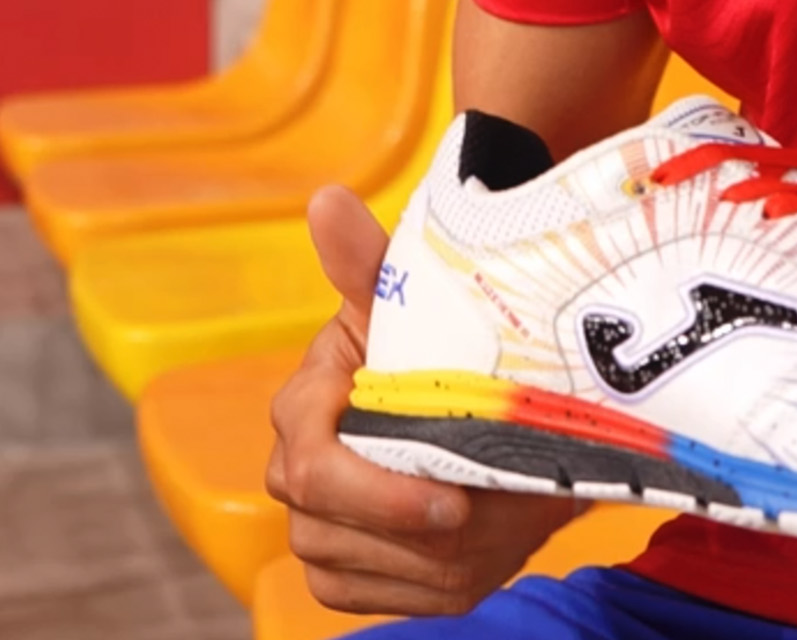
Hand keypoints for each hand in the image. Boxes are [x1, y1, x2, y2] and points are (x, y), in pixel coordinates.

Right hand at [265, 183, 578, 616]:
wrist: (488, 396)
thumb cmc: (441, 335)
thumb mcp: (417, 297)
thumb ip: (369, 258)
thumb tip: (326, 199)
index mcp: (309, 400)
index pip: (310, 460)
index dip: (376, 493)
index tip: (451, 501)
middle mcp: (299, 465)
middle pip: (329, 527)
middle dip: (415, 533)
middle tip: (491, 515)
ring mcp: (318, 523)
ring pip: (350, 568)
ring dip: (430, 562)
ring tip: (497, 524)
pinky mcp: (344, 568)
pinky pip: (365, 598)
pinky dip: (423, 587)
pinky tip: (471, 553)